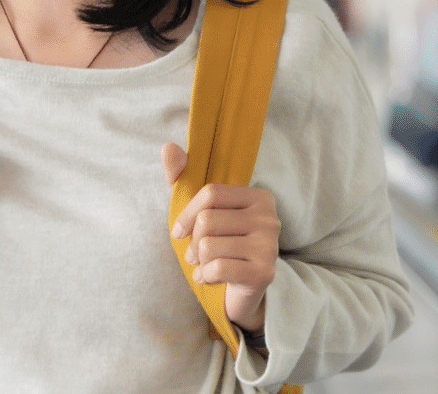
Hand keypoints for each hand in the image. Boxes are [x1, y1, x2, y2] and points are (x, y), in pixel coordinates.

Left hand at [163, 143, 279, 332]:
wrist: (240, 292)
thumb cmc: (219, 244)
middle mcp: (270, 218)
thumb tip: (167, 146)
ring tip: (205, 266)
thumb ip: (183, 177)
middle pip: (208, 220)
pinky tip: (210, 279)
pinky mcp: (264, 273)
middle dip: (193, 242)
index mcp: (259, 197)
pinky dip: (205, 277)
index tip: (178, 232)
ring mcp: (270, 246)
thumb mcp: (200, 211)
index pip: (210, 193)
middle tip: (196, 254)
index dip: (186, 214)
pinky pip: (218, 268)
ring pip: (209, 246)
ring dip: (199, 261)